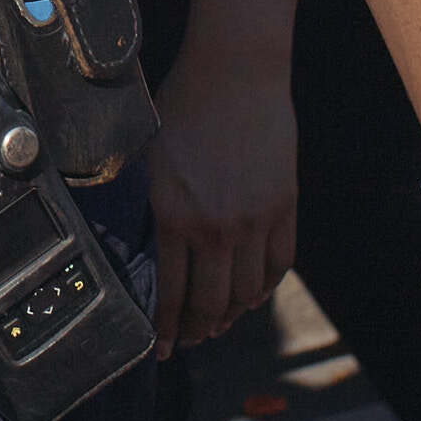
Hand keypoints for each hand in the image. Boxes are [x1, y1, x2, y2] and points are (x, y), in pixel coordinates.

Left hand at [144, 67, 293, 352]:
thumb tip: (136, 248)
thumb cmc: (182, 105)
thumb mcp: (145, 157)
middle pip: (211, 303)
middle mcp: (215, 227)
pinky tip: (254, 293)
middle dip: (199, 330)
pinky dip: (266, 286)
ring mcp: (254, 220)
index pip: (170, 294)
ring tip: (220, 321)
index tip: (163, 349)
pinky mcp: (284, 206)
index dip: (167, 330)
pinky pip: (279, 263)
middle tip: (192, 340)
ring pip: (247, 290)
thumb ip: (143, 206)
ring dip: (233, 314)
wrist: (236, 72)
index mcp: (173, 217)